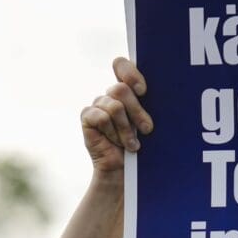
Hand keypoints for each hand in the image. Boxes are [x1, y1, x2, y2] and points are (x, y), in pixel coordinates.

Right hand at [79, 57, 151, 187]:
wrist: (125, 172)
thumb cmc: (142, 146)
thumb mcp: (148, 123)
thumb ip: (147, 105)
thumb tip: (149, 93)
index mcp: (127, 89)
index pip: (121, 65)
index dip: (130, 73)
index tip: (143, 91)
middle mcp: (111, 94)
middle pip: (120, 89)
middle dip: (137, 111)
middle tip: (147, 129)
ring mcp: (98, 105)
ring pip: (114, 107)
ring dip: (126, 129)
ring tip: (132, 144)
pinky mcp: (88, 117)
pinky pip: (100, 118)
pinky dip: (112, 133)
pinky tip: (115, 143)